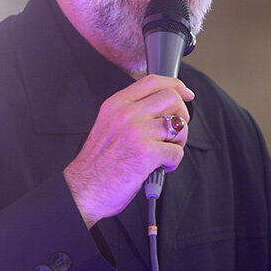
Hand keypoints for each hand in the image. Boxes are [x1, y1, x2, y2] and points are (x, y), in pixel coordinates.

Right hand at [64, 75, 193, 228]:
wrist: (83, 189)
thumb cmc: (97, 164)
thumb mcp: (107, 125)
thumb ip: (130, 113)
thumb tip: (162, 109)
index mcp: (116, 104)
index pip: (153, 81)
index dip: (176, 85)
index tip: (186, 94)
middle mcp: (126, 114)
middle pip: (171, 99)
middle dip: (181, 115)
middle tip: (174, 132)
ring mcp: (137, 132)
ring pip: (178, 126)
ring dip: (178, 142)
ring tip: (165, 153)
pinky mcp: (146, 153)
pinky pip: (177, 151)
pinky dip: (173, 162)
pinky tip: (160, 167)